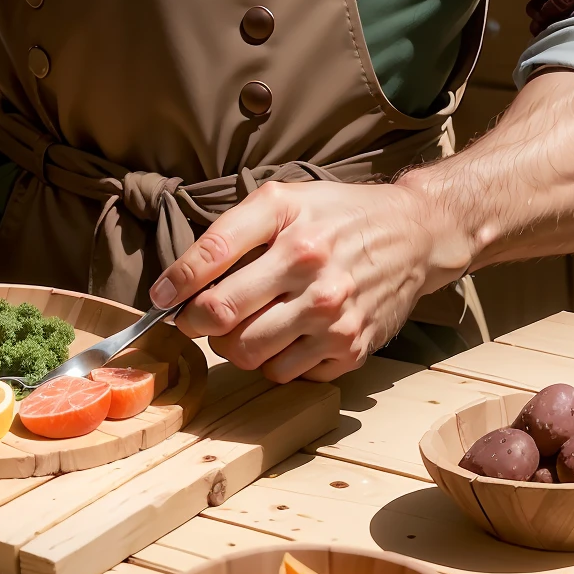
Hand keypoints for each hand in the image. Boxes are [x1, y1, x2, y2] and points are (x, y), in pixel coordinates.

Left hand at [148, 177, 437, 380]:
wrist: (413, 236)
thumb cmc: (338, 215)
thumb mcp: (285, 199)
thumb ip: (231, 233)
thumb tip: (178, 281)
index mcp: (289, 225)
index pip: (210, 259)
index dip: (174, 285)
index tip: (160, 299)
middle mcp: (312, 269)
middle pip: (222, 317)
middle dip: (196, 322)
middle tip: (197, 318)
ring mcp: (333, 315)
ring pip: (249, 354)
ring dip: (233, 346)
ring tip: (242, 326)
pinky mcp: (351, 349)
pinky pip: (286, 373)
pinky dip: (274, 361)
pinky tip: (284, 336)